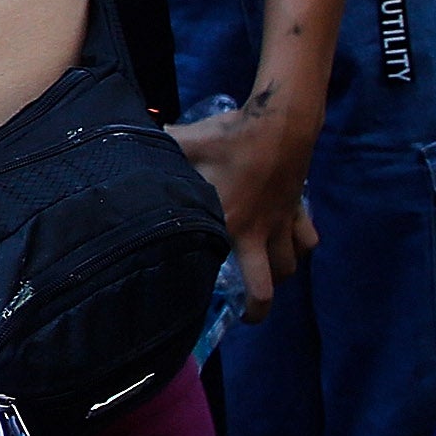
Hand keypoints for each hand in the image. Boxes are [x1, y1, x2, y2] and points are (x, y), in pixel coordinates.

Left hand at [170, 98, 318, 315]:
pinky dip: (301, 248)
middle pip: (265, 290)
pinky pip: (308, 241)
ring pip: (289, 268)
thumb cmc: (229, 136)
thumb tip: (127, 146)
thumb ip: (159, 150)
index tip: (189, 295)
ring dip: (278, 275)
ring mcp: (281, 225)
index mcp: (227, 224)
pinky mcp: (298, 211)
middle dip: (256, 310)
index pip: (215, 269)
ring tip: (263, 275)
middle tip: (245, 312)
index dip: (203, 286)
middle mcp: (257, 233)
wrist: (280, 122)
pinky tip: (289, 245)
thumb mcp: (186, 142)